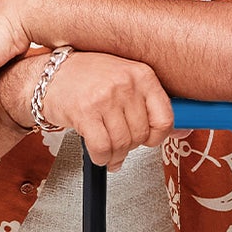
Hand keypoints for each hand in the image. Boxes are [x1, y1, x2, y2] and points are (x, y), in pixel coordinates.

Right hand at [34, 53, 173, 168]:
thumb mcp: (125, 82)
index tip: (147, 138)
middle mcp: (125, 83)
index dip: (157, 137)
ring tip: (108, 151)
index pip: (165, 118)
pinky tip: (98, 153)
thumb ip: (153, 105)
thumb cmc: (88, 78)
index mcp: (142, 74)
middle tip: (119, 143)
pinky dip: (100, 158)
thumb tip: (183, 131)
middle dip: (130, 147)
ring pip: (122, 145)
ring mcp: (104, 97)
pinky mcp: (85, 113)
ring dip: (114, 156)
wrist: (49, 76)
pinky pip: (102, 149)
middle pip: (141, 136)